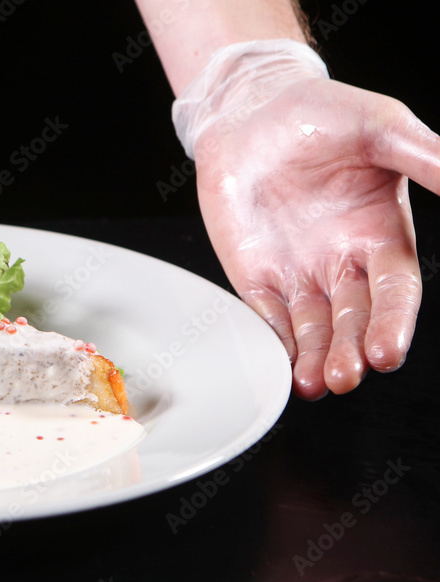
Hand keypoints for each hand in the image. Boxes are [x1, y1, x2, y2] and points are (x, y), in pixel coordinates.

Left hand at [194, 78, 436, 398]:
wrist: (250, 109)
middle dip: (351, 352)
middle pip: (353, 320)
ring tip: (315, 383)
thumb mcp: (381, 128)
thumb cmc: (320, 113)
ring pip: (312, 329)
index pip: (395, 292)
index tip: (386, 352)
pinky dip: (274, 342)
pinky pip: (267, 316)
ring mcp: (298, 273)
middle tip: (347, 376)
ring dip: (315, 359)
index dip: (393, 323)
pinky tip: (279, 367)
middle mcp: (342, 263)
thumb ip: (427, 158)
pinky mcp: (257, 275)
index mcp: (381, 235)